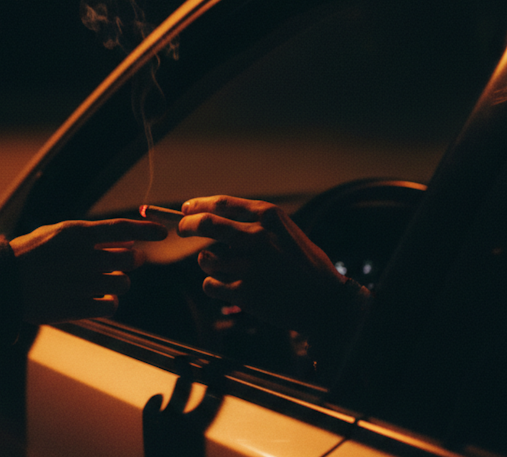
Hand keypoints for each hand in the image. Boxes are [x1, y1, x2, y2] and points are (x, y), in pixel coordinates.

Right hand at [10, 219, 166, 324]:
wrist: (2, 283)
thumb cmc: (30, 255)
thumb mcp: (57, 234)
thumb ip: (91, 237)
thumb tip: (127, 242)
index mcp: (76, 233)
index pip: (122, 228)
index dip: (146, 230)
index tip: (163, 232)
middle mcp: (83, 257)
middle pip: (128, 260)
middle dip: (130, 261)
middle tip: (122, 263)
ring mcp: (81, 284)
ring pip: (122, 283)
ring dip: (118, 282)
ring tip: (99, 282)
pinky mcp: (78, 308)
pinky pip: (112, 306)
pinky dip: (110, 303)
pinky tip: (98, 299)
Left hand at [178, 195, 346, 333]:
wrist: (325, 303)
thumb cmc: (304, 266)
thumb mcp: (286, 233)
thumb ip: (256, 225)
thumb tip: (215, 218)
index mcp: (269, 217)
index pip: (222, 204)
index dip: (198, 205)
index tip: (187, 208)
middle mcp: (257, 238)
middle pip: (206, 224)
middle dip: (187, 225)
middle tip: (181, 228)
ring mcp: (249, 266)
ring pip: (205, 259)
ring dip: (206, 261)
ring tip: (218, 265)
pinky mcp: (244, 293)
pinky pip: (210, 285)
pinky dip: (212, 285)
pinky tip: (224, 286)